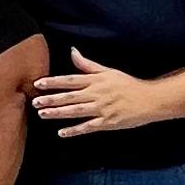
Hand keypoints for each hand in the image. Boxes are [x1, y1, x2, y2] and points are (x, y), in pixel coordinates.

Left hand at [32, 52, 159, 135]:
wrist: (150, 99)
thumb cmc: (127, 85)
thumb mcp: (107, 71)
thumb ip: (87, 65)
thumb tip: (72, 51)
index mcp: (96, 81)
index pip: (70, 80)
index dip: (53, 82)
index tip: (38, 84)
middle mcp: (97, 94)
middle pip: (70, 97)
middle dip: (51, 99)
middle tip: (35, 102)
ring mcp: (102, 109)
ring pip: (76, 111)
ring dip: (58, 113)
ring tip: (43, 114)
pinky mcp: (108, 122)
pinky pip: (88, 127)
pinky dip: (75, 130)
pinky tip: (61, 133)